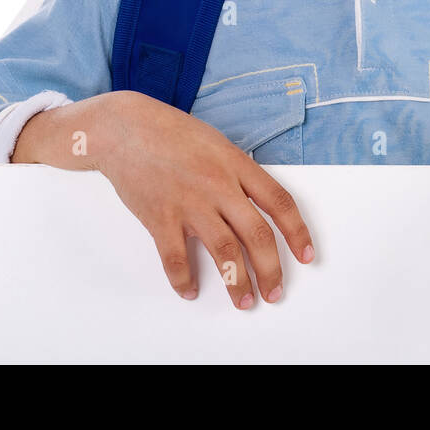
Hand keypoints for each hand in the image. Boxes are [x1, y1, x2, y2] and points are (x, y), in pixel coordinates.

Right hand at [15, 90, 314, 309]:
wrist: (124, 127)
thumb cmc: (170, 132)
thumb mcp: (217, 143)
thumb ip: (238, 172)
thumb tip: (256, 203)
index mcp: (236, 164)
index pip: (279, 202)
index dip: (297, 232)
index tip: (306, 256)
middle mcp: (218, 185)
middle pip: (256, 235)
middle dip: (270, 270)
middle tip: (275, 292)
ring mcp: (189, 202)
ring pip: (223, 251)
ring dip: (236, 283)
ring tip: (244, 301)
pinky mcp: (159, 216)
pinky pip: (175, 257)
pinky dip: (183, 279)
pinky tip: (190, 290)